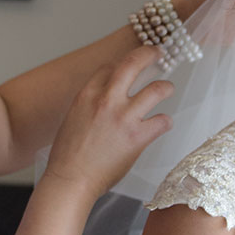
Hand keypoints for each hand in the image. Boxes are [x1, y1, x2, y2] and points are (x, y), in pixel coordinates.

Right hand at [43, 42, 174, 196]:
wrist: (70, 181)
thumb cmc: (68, 157)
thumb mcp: (72, 120)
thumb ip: (89, 107)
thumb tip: (105, 102)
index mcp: (86, 95)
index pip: (109, 67)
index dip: (122, 64)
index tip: (130, 65)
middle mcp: (106, 101)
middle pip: (133, 64)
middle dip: (149, 54)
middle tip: (157, 53)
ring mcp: (124, 118)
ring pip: (157, 89)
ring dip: (166, 87)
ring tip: (167, 89)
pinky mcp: (138, 137)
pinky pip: (163, 121)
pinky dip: (165, 122)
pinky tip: (162, 125)